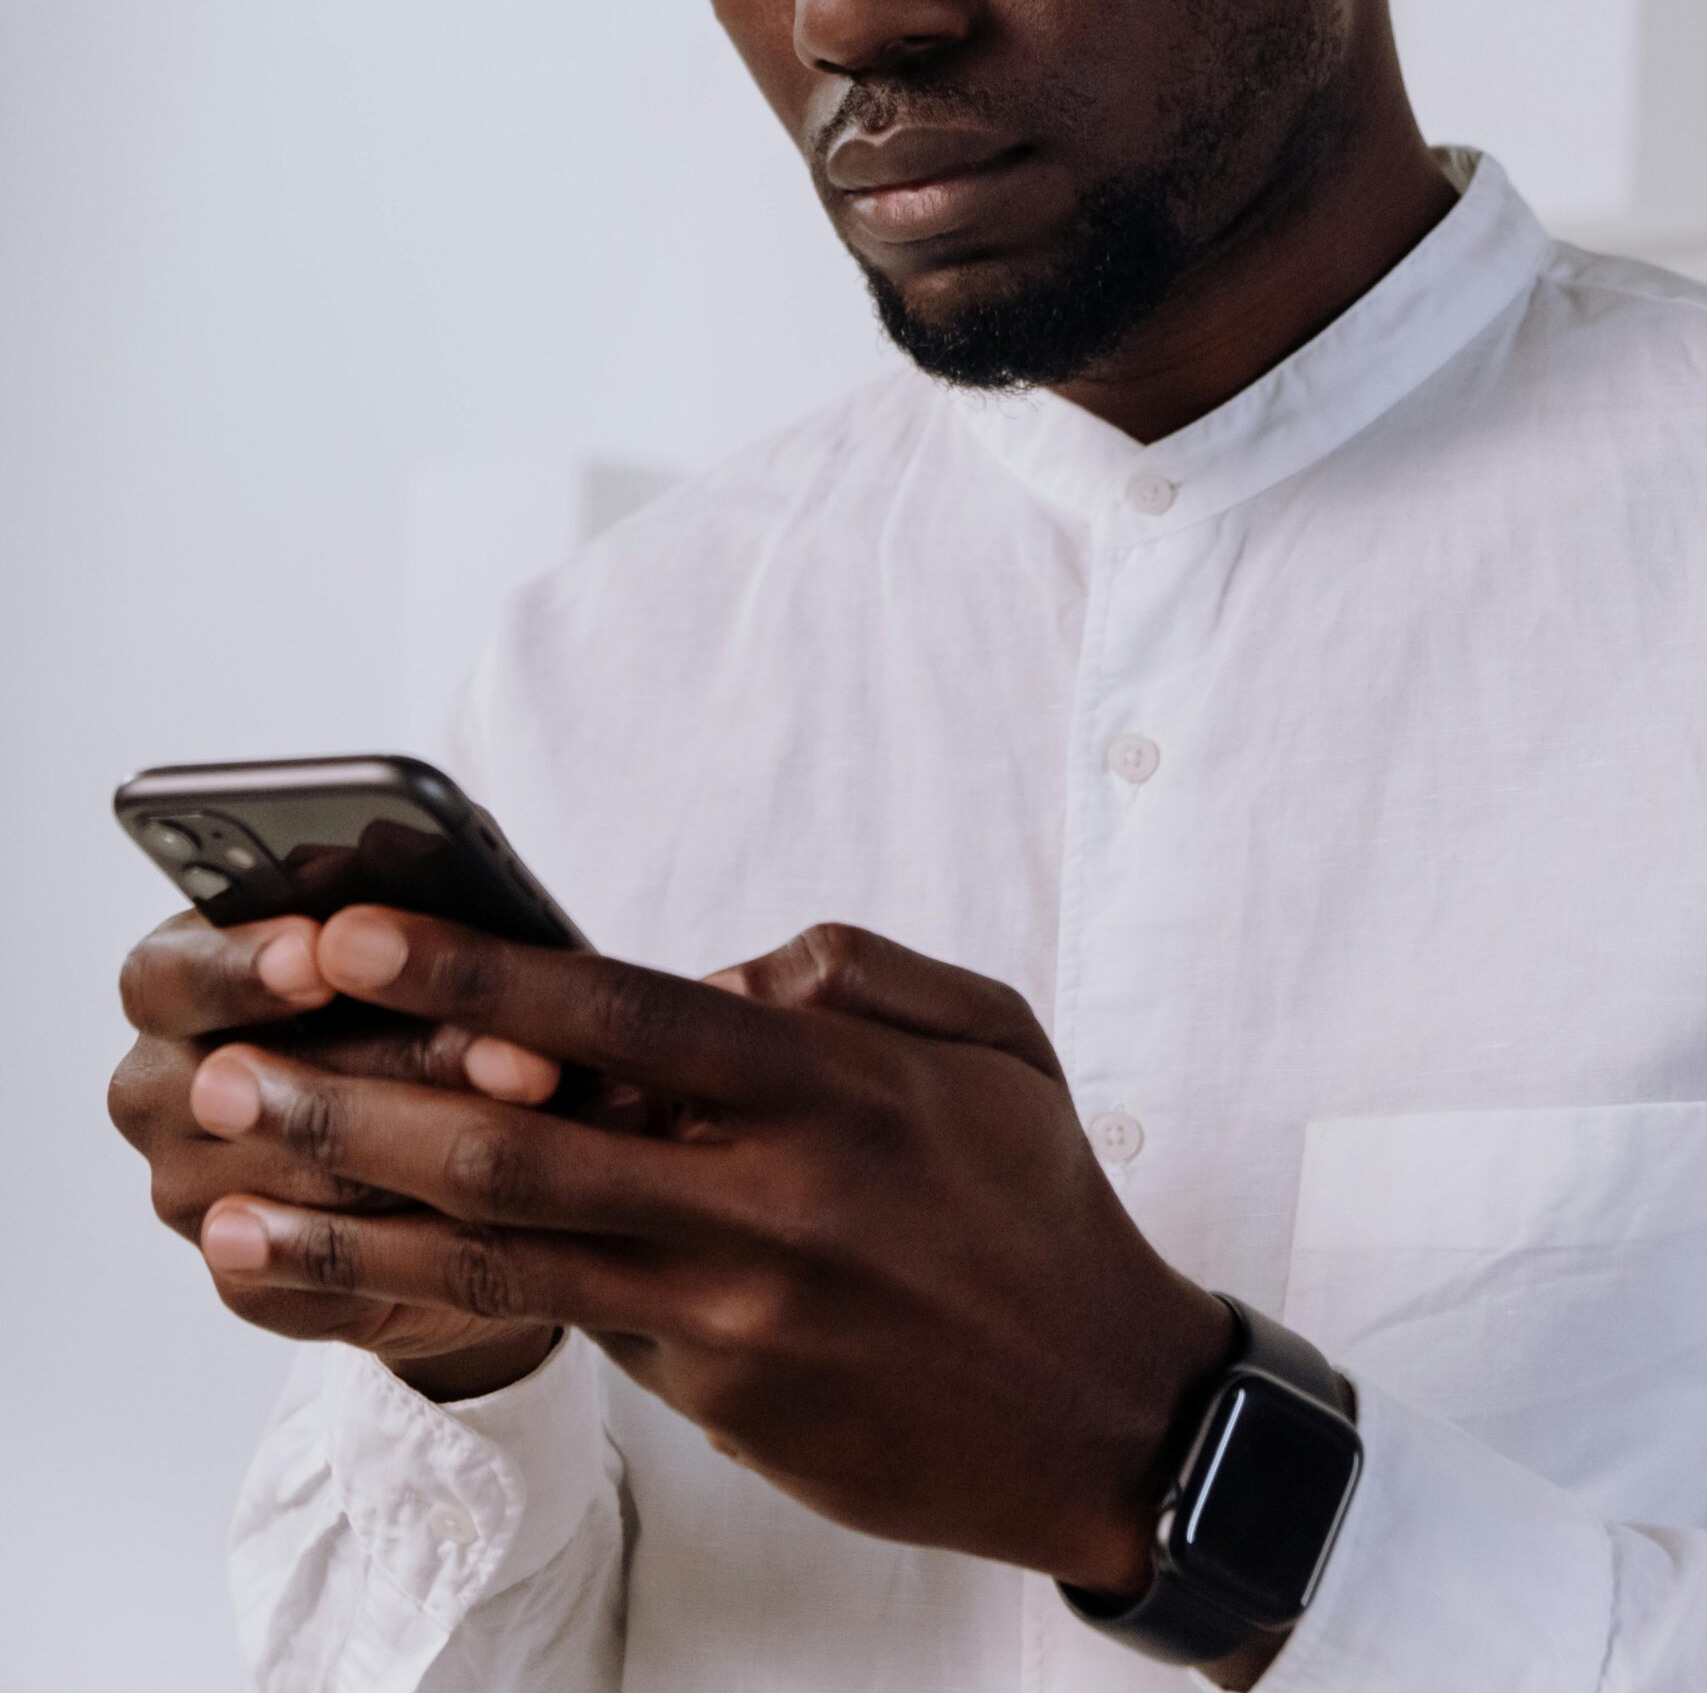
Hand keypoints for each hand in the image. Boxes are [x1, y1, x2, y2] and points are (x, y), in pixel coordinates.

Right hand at [108, 909, 561, 1396]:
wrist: (428, 1147)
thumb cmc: (409, 996)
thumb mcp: (404, 931)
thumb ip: (388, 898)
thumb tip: (401, 843)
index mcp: (170, 984)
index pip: (170, 975)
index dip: (243, 965)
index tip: (320, 951)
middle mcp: (161, 1089)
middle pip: (247, 1081)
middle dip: (399, 1058)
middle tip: (517, 1053)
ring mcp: (193, 1193)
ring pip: (308, 1179)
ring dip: (446, 1142)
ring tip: (559, 1097)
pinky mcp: (249, 1278)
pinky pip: (331, 1269)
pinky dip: (435, 1232)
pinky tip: (526, 1195)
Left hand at [187, 910, 1233, 1590]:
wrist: (1108, 1411)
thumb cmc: (1041, 1202)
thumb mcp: (986, 1034)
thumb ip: (846, 972)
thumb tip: (709, 971)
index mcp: (825, 1085)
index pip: (614, 1007)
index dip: (472, 966)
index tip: (355, 934)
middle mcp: (762, 1199)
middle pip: (520, 1141)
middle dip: (357, 1100)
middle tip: (226, 1068)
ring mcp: (730, 1312)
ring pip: (507, 1260)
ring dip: (354, 1225)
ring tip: (226, 1204)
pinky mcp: (714, 1395)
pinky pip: (560, 1324)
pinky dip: (441, 1299)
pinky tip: (347, 1279)